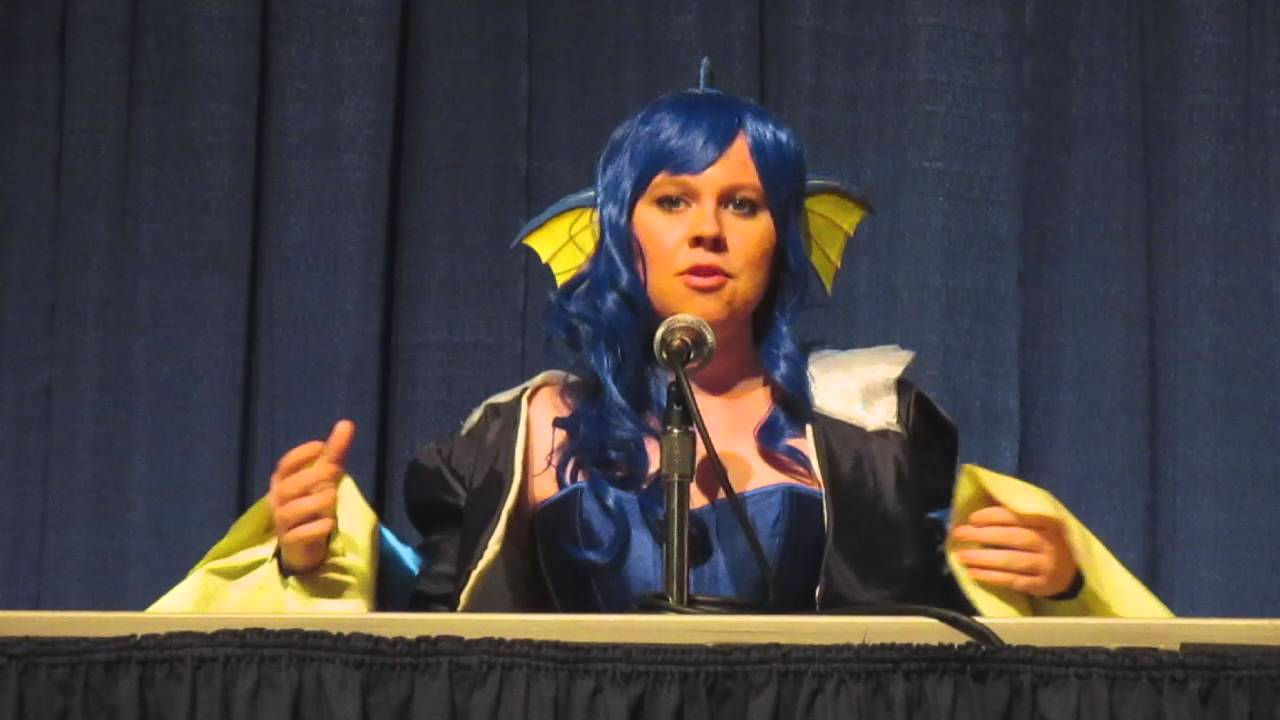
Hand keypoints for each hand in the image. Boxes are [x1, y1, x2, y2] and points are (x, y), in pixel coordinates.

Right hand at [267, 420, 354, 575]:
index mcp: (283, 482)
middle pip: (287, 487)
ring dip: (313, 502)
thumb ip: (334, 453)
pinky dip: (314, 529)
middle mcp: (278, 501)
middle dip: (310, 477)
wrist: (304, 545)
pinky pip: (298, 536)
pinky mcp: (290, 544)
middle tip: (334, 470)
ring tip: (333, 496)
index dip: (300, 455)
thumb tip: (346, 423)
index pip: (285, 466)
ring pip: (290, 511)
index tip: (321, 447)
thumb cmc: (312, 504)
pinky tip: (330, 523)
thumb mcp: (324, 477)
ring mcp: (282, 524)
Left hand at [949, 505, 1078, 597]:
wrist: (1070, 572)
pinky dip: (991, 577)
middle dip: (983, 535)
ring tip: (961, 556)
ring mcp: (1046, 566)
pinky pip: (1013, 581)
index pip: (1018, 516)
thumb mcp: (1040, 523)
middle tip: (959, 534)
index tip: (972, 518)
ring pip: (1011, 560)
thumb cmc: (1046, 540)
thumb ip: (1017, 514)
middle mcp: (1049, 543)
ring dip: (983, 558)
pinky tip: (973, 573)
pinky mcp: (1041, 585)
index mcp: (1048, 522)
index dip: (993, 516)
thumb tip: (980, 503)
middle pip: (1013, 537)